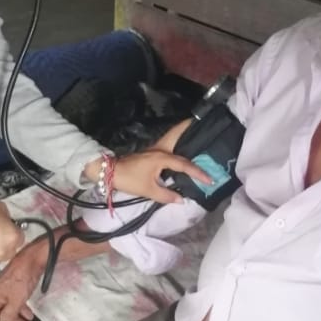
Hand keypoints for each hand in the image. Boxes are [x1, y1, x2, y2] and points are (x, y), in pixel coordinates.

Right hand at [0, 238, 47, 320]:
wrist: (32, 259)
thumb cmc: (23, 278)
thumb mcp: (16, 301)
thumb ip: (8, 317)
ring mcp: (4, 288)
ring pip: (7, 308)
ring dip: (16, 318)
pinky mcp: (13, 285)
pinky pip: (14, 301)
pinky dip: (20, 309)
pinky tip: (29, 314)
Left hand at [84, 129, 211, 205]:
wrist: (110, 172)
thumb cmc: (130, 180)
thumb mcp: (149, 190)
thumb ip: (167, 195)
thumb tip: (182, 200)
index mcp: (162, 158)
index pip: (185, 164)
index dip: (198, 173)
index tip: (210, 180)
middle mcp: (160, 149)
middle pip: (176, 133)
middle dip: (187, 126)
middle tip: (200, 120)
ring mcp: (154, 149)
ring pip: (171, 136)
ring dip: (182, 132)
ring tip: (194, 130)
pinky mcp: (150, 152)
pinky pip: (167, 143)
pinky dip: (176, 141)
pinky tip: (181, 147)